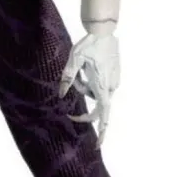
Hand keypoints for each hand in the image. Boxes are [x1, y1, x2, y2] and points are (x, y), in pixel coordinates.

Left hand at [58, 30, 120, 146]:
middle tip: (70, 114)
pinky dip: (91, 81)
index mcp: (101, 86)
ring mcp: (114, 81)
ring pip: (96, 93)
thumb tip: (61, 96)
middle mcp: (110, 87)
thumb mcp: (74, 60)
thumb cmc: (88, 44)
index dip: (102, 132)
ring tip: (81, 70)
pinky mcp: (114, 75)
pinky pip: (100, 85)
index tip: (98, 145)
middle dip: (85, 111)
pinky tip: (89, 66)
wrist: (104, 30)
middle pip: (97, 107)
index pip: (103, 115)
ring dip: (85, 87)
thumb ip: (68, 79)